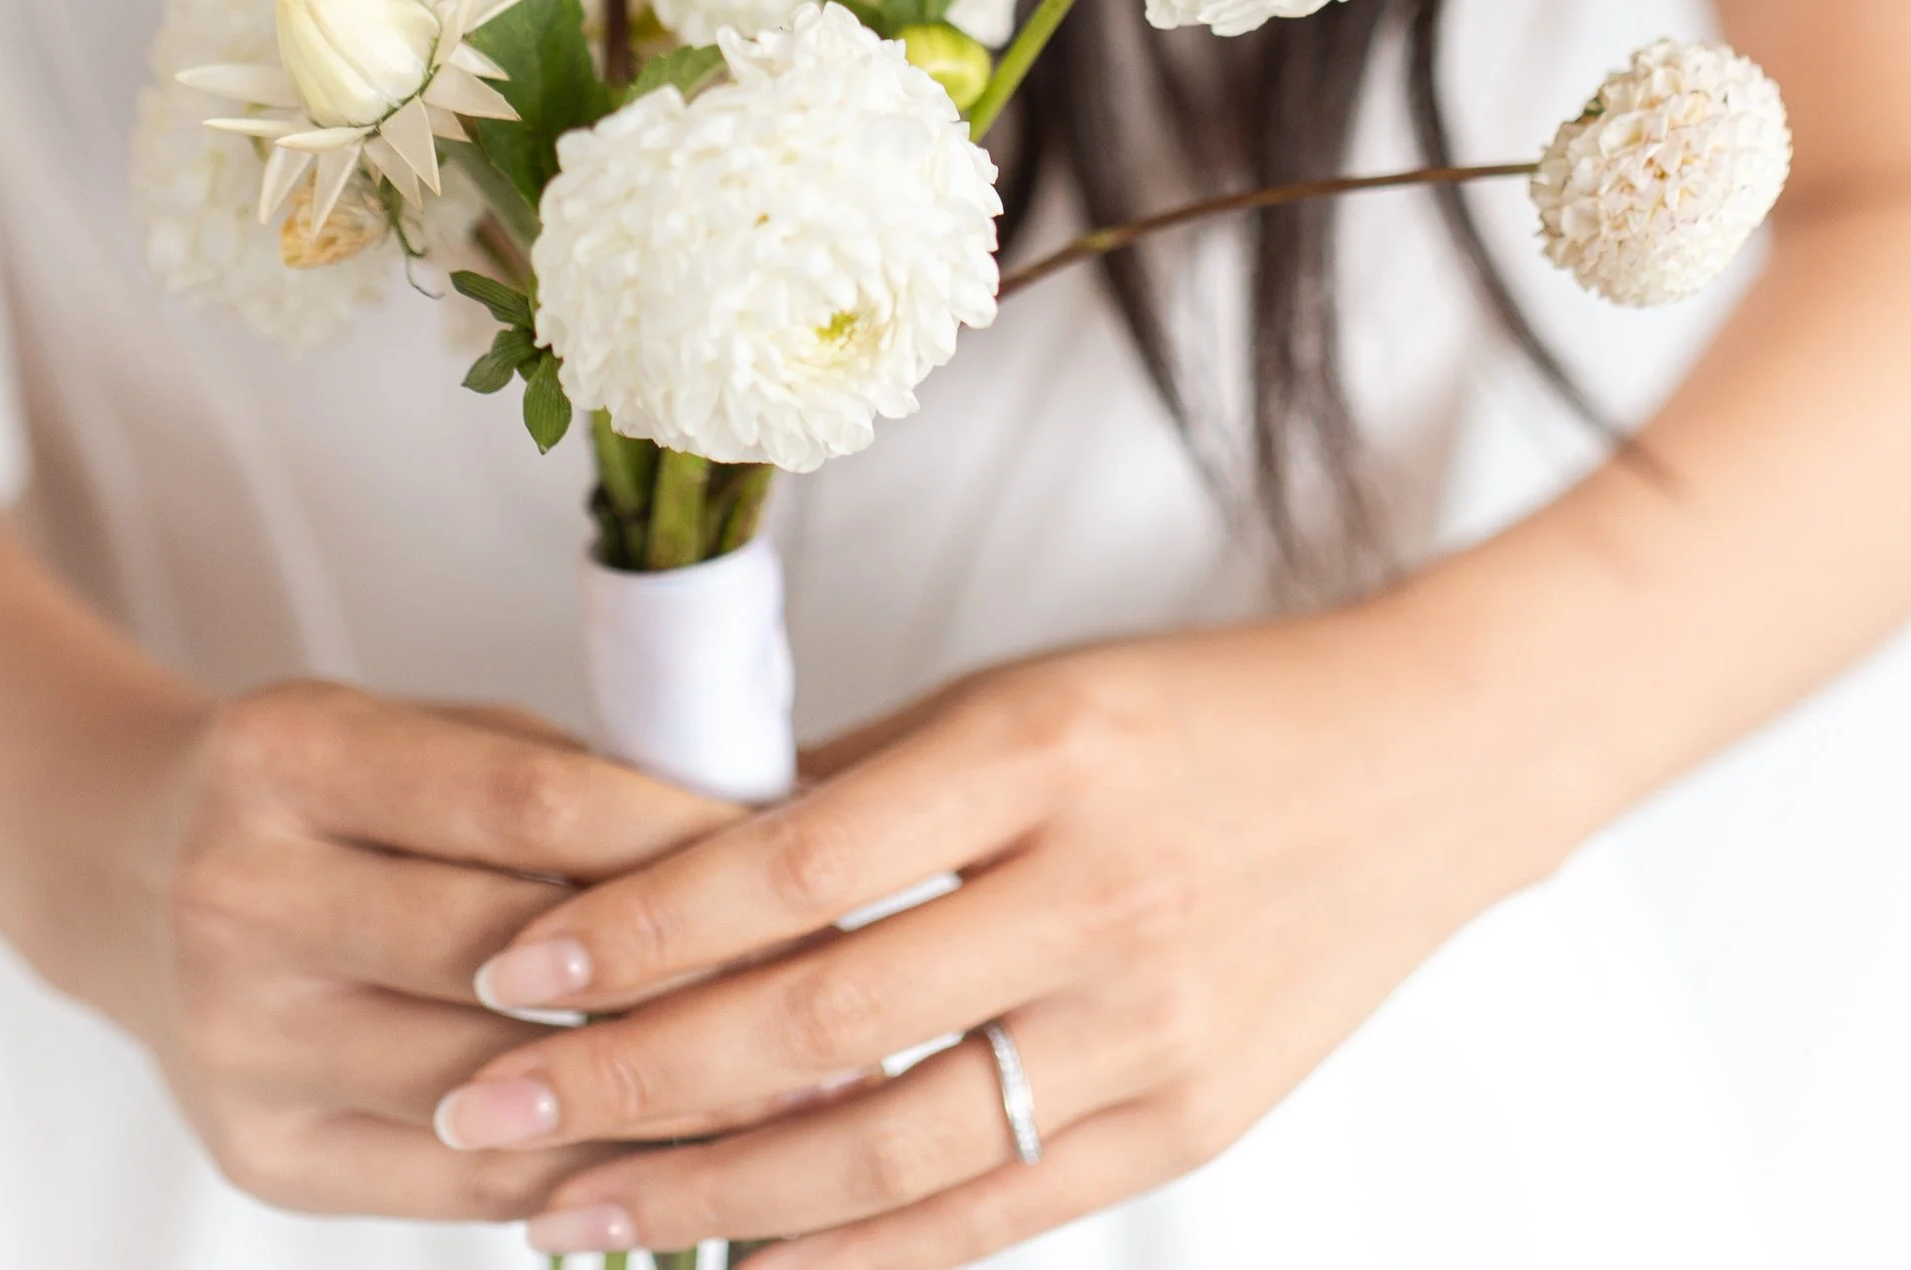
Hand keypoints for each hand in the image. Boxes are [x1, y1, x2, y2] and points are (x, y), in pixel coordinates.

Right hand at [85, 679, 735, 1222]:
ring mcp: (240, 1044)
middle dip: (680, 974)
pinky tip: (681, 1157)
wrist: (126, 876)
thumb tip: (747, 834)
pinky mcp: (259, 1156)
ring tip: (791, 1093)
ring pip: (490, 1088)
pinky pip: (455, 1185)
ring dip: (653, 1097)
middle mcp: (243, 899)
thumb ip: (547, 778)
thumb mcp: (410, 729)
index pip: (514, 802)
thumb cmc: (322, 789)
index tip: (793, 846)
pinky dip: (577, 1174)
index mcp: (289, 756)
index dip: (664, 832)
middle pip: (503, 954)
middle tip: (821, 983)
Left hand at [433, 610, 1543, 1266]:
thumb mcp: (1022, 696)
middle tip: (491, 1112)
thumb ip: (859, 784)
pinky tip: (743, 1266)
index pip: (792, 861)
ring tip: (573, 1218)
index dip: (641, 927)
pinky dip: (856, 1257)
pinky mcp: (1186, 1125)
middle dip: (632, 1078)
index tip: (514, 970)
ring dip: (711, 1197)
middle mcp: (1092, 892)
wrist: (1419, 770)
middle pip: (820, 1019)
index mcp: (1036, 751)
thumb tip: (674, 852)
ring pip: (891, 1148)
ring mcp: (1147, 1026)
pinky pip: (991, 1217)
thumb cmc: (1199, 713)